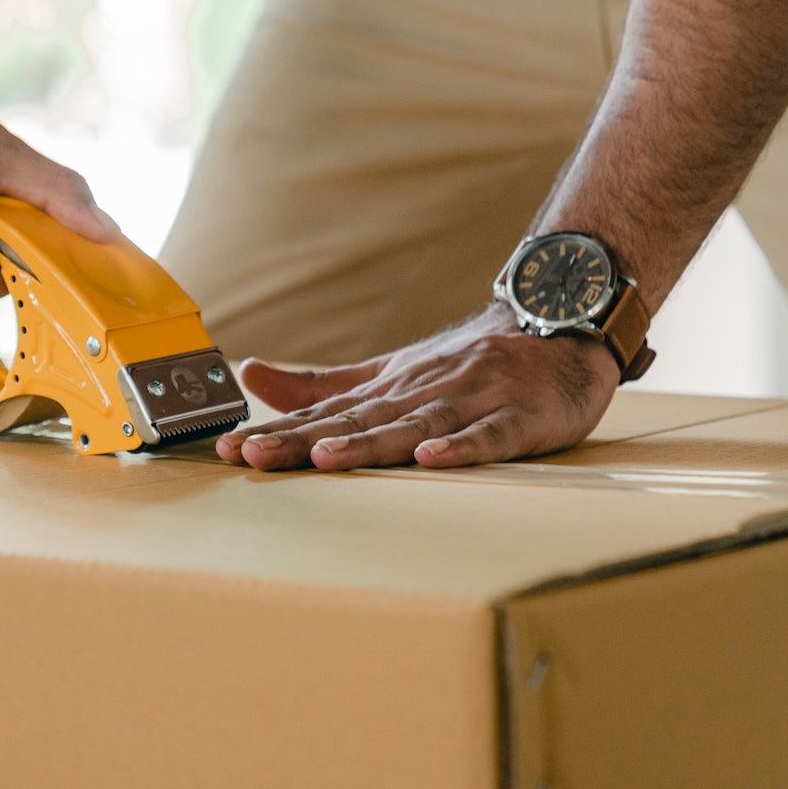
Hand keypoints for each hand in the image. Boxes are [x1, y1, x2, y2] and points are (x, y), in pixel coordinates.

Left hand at [215, 305, 619, 469]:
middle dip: (304, 440)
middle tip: (256, 455)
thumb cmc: (466, 364)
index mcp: (389, 386)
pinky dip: (461, 446)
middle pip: (357, 420)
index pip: (325, 413)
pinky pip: (488, 435)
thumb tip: (249, 372)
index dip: (278, 431)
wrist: (557, 331)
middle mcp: (422, 391)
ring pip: (414, 424)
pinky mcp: (518, 418)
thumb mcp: (388, 372)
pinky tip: (431, 457)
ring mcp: (471, 402)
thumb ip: (321, 383)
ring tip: (326, 457)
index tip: (230, 449)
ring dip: (370, 442)